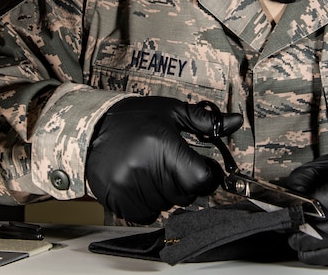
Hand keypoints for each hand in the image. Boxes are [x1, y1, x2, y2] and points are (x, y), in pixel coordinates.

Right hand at [86, 96, 241, 223]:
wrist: (92, 129)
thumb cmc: (134, 119)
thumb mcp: (171, 112)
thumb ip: (205, 121)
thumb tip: (235, 121)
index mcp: (162, 144)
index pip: (199, 179)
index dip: (203, 175)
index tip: (198, 167)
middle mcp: (145, 167)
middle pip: (185, 195)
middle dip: (183, 183)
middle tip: (169, 164)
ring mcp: (128, 186)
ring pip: (167, 206)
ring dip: (165, 194)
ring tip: (151, 171)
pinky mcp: (117, 199)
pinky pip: (147, 215)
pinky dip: (149, 204)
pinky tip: (141, 183)